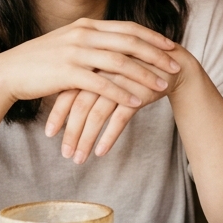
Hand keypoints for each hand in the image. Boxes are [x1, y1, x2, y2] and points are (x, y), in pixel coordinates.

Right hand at [0, 18, 180, 116]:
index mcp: (86, 26)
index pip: (128, 28)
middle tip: (176, 65)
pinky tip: (136, 102)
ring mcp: (75, 53)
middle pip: (129, 42)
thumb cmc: (40, 62)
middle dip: (156, 54)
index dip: (152, 37)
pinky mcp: (67, 73)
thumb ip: (90, 42)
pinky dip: (122, 92)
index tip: (171, 46)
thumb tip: (113, 45)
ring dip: (144, 75)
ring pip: (119, 62)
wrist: (8, 73)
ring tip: (162, 86)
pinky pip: (102, 83)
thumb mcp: (68, 44)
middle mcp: (83, 35)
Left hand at [45, 49, 192, 163]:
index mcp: (92, 63)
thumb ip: (88, 81)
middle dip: (71, 133)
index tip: (49, 134)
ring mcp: (121, 82)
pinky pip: (119, 118)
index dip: (58, 114)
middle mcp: (103, 71)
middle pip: (80, 105)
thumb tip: (63, 103)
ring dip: (86, 139)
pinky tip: (101, 152)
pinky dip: (108, 137)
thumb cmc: (135, 70)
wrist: (172, 65)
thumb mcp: (109, 71)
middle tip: (65, 154)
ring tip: (79, 159)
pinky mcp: (138, 93)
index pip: (67, 91)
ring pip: (97, 114)